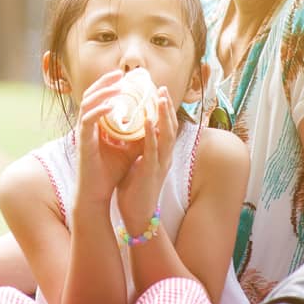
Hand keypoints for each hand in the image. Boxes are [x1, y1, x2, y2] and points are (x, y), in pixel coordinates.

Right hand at [75, 70, 138, 208]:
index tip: (124, 76)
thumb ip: (138, 136)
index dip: (109, 85)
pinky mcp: (83, 142)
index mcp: (96, 125)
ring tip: (118, 86)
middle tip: (120, 73)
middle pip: (90, 95)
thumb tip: (155, 123)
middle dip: (105, 82)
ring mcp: (83, 133)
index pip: (99, 98)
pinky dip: (99, 110)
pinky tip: (112, 106)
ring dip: (102, 92)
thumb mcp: (129, 150)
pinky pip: (87, 120)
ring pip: (87, 103)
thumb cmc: (110, 173)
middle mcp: (87, 126)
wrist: (98, 194)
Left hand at [114, 85, 178, 233]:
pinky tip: (145, 119)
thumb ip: (139, 147)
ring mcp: (160, 164)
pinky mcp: (150, 172)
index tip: (160, 92)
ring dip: (163, 115)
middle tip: (163, 88)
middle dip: (167, 107)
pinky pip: (152, 150)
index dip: (166, 110)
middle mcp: (165, 157)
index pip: (167, 127)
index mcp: (162, 154)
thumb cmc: (135, 189)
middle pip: (171, 127)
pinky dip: (150, 133)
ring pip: (166, 135)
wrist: (136, 215)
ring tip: (159, 97)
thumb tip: (132, 130)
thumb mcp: (139, 163)